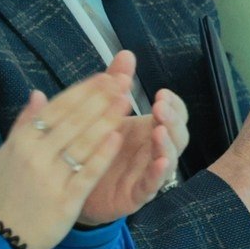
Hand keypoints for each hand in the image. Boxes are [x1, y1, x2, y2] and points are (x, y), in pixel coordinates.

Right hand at [0, 59, 137, 248]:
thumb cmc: (2, 194)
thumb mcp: (5, 155)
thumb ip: (24, 124)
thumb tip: (38, 94)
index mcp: (21, 141)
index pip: (57, 108)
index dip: (83, 91)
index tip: (104, 77)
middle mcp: (34, 155)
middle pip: (73, 121)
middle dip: (100, 99)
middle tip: (122, 81)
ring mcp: (50, 178)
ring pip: (83, 142)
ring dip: (106, 119)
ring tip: (125, 102)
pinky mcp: (64, 201)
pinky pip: (87, 173)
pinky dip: (103, 155)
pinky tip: (118, 138)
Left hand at [78, 86, 188, 226]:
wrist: (70, 184)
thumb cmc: (93, 147)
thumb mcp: (103, 112)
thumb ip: (116, 83)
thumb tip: (126, 53)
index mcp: (148, 129)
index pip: (175, 114)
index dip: (174, 105)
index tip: (161, 93)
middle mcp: (153, 150)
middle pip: (179, 135)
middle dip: (173, 120)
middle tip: (160, 107)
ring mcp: (148, 173)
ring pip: (170, 160)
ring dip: (168, 144)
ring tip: (159, 130)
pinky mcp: (136, 195)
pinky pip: (153, 185)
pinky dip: (159, 174)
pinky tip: (160, 162)